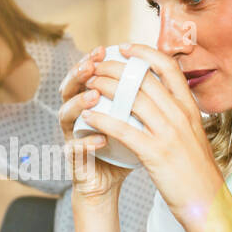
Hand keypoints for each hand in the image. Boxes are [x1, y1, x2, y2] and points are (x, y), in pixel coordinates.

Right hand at [59, 46, 132, 203]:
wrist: (110, 183)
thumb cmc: (124, 148)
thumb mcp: (134, 119)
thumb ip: (141, 98)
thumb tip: (165, 70)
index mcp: (90, 101)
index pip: (88, 74)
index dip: (95, 59)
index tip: (110, 48)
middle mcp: (76, 115)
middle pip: (69, 87)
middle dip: (79, 73)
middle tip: (92, 65)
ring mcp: (71, 136)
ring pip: (65, 114)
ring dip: (79, 103)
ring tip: (94, 96)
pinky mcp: (73, 159)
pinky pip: (74, 148)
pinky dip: (86, 143)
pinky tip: (102, 138)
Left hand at [78, 43, 223, 220]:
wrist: (208, 202)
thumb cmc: (197, 171)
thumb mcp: (193, 135)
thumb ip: (179, 115)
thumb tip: (162, 98)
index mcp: (190, 108)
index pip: (169, 67)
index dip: (145, 52)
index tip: (125, 47)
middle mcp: (181, 115)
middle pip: (144, 79)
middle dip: (116, 67)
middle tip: (96, 65)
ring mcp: (169, 133)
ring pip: (132, 99)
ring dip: (106, 88)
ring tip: (88, 85)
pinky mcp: (156, 153)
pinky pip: (124, 129)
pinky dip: (103, 119)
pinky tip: (88, 116)